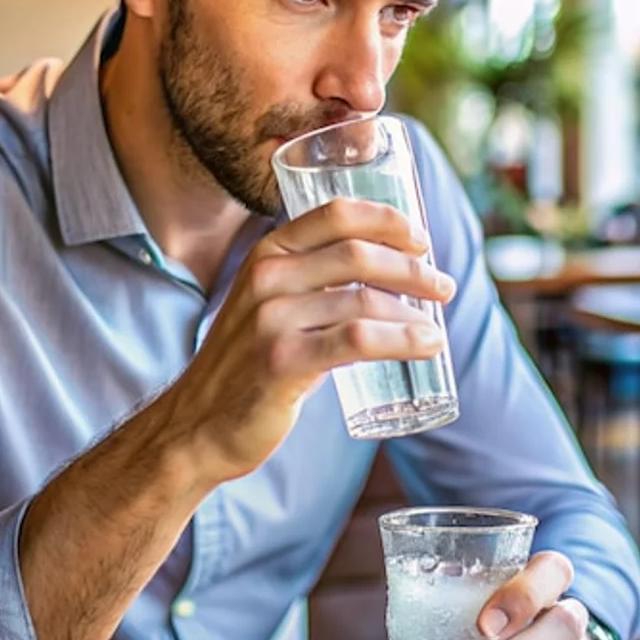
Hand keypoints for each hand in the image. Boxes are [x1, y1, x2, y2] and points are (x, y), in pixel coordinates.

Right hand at [162, 198, 454, 485]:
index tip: (421, 240)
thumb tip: (388, 272)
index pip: (336, 215)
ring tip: (437, 329)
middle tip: (442, 288)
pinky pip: (357, 340)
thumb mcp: (268, 304)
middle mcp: (266, 277)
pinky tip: (427, 346)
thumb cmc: (247, 364)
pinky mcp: (283, 361)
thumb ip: (310, 281)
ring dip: (413, 311)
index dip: (387, 220)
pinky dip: (402, 340)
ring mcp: (271, 319)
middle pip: (357, 253)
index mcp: (266, 253)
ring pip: (363, 299)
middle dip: (412, 268)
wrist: (197, 425)